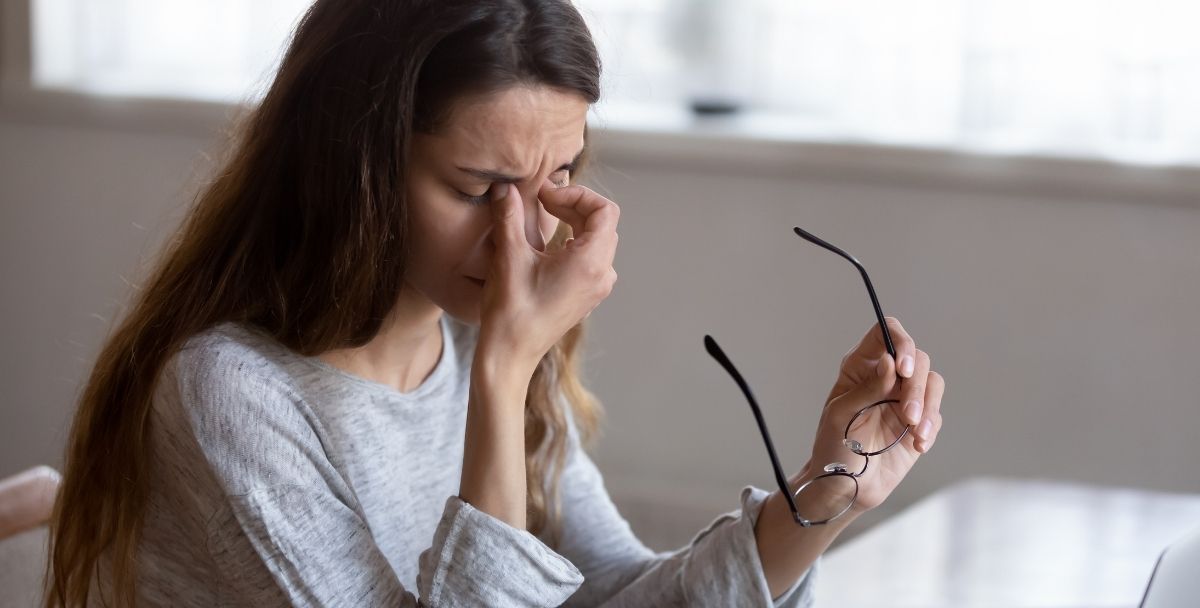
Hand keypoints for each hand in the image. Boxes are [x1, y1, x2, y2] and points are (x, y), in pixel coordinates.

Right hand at [477, 180, 618, 370]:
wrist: (510, 354)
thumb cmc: (511, 310)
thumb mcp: (508, 256)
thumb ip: (509, 215)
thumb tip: (504, 187)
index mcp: (591, 262)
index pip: (604, 210)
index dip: (576, 194)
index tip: (546, 195)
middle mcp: (602, 275)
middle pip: (603, 223)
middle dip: (574, 205)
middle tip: (541, 201)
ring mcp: (597, 288)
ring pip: (598, 240)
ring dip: (574, 222)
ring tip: (544, 217)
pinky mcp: (587, 296)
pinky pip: (591, 259)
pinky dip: (574, 242)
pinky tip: (547, 245)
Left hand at [802, 317, 944, 514]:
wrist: (846, 486)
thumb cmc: (834, 447)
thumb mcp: (842, 415)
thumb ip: (867, 388)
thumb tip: (889, 361)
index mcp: (860, 367)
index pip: (885, 333)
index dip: (900, 342)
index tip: (904, 369)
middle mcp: (885, 377)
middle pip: (917, 358)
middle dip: (916, 386)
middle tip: (908, 414)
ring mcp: (904, 399)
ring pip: (933, 382)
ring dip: (928, 406)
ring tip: (915, 431)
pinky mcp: (919, 422)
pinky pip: (936, 413)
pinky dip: (931, 427)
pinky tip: (917, 444)